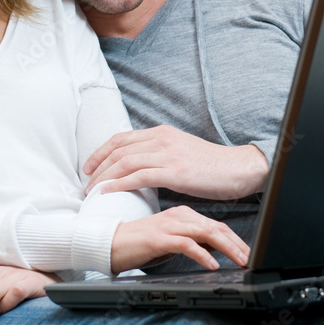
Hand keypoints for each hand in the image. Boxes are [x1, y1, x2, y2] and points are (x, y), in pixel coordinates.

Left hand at [83, 125, 269, 199]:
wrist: (238, 168)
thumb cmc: (211, 166)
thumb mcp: (181, 152)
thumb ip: (161, 155)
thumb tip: (140, 168)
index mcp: (162, 133)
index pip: (122, 138)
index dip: (101, 151)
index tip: (89, 166)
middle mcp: (163, 139)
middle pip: (119, 149)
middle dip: (98, 165)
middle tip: (86, 181)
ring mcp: (169, 154)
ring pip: (125, 162)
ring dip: (104, 176)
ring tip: (93, 190)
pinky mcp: (176, 172)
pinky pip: (140, 176)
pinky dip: (119, 183)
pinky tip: (108, 191)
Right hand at [110, 206, 250, 272]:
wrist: (110, 243)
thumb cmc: (139, 243)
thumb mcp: (171, 240)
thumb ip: (192, 240)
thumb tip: (215, 248)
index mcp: (183, 214)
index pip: (215, 224)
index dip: (234, 238)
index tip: (248, 251)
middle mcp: (179, 216)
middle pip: (215, 227)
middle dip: (236, 243)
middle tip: (250, 256)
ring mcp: (170, 225)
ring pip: (206, 233)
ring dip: (226, 248)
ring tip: (239, 260)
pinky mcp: (160, 237)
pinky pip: (187, 244)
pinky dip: (202, 254)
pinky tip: (212, 264)